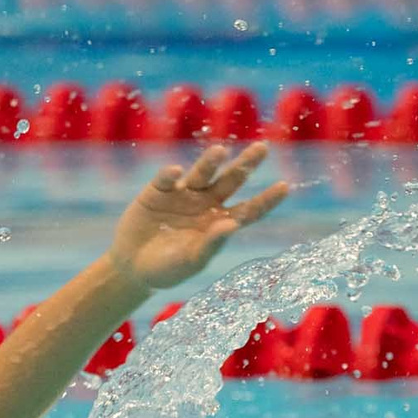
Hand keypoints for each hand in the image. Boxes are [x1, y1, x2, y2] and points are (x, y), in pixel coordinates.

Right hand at [107, 143, 290, 289]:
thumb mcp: (190, 261)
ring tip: (220, 151)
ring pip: (202, 174)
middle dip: (245, 165)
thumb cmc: (167, 269)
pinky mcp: (158, 190)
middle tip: (262, 148)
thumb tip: (232, 226)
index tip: (285, 187)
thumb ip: (210, 244)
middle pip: (231, 180)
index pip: (249, 209)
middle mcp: (206, 204)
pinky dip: (170, 175)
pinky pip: (166, 179)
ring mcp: (183, 195)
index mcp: (220, 223)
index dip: (266, 199)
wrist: (132, 266)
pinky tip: (175, 172)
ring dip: (210, 162)